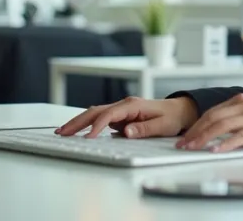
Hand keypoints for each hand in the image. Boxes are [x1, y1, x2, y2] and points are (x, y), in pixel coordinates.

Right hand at [56, 96, 197, 138]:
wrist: (180, 110)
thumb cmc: (172, 117)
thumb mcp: (162, 125)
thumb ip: (144, 128)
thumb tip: (126, 132)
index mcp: (133, 105)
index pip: (109, 115)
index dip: (97, 126)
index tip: (88, 138)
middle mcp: (124, 105)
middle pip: (95, 111)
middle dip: (78, 122)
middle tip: (62, 132)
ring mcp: (121, 110)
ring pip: (95, 114)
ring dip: (78, 122)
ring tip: (63, 132)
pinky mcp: (120, 116)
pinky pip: (100, 119)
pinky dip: (86, 124)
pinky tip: (76, 131)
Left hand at [176, 93, 242, 152]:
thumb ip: (236, 119)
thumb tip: (215, 132)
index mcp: (242, 100)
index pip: (213, 111)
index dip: (196, 124)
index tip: (187, 135)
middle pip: (213, 117)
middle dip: (195, 131)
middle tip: (184, 143)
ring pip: (222, 125)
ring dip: (204, 137)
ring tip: (193, 147)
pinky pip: (238, 137)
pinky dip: (224, 143)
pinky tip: (215, 150)